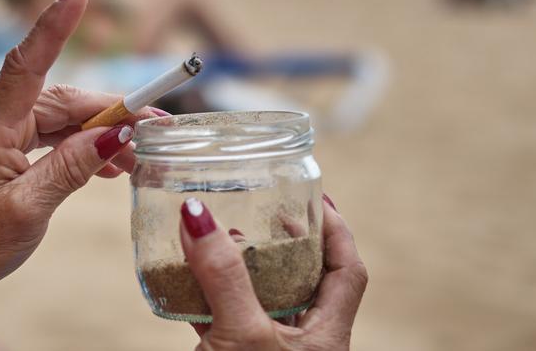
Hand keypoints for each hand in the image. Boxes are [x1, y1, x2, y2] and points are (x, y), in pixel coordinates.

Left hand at [0, 0, 160, 311]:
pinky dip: (79, 145)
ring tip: (137, 158)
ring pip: (59, 117)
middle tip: (157, 127)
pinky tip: (108, 163)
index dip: (54, 24)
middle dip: (111, 111)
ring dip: (99, 134)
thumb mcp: (31, 208)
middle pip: (60, 98)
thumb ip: (75, 165)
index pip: (26, 63)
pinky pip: (47, 133)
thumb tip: (117, 132)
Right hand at [180, 195, 366, 350]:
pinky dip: (210, 300)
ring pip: (265, 301)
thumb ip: (223, 277)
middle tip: (267, 214)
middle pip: (307, 280)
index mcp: (325, 335)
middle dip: (286, 245)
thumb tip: (197, 215)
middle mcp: (304, 343)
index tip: (316, 200)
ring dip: (244, 271)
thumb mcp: (241, 333)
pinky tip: (187, 282)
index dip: (336, 232)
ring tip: (224, 240)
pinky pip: (229, 322)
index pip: (348, 271)